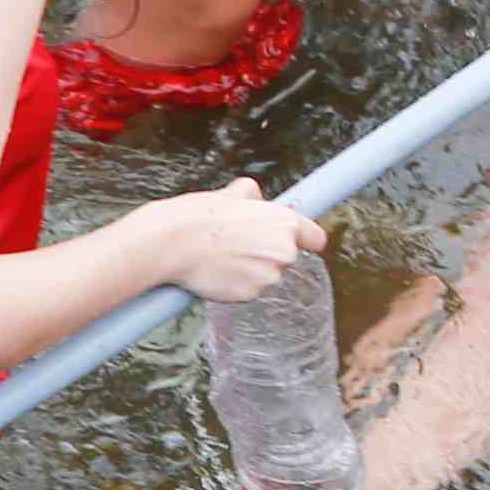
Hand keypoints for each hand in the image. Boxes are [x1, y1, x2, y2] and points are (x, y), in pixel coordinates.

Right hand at [133, 176, 326, 304]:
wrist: (173, 242)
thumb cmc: (199, 216)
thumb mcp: (232, 194)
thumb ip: (252, 196)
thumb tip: (254, 197)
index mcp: (284, 223)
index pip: (315, 238)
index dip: (306, 239)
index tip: (302, 242)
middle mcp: (284, 251)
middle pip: (286, 257)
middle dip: (267, 253)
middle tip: (238, 244)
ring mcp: (268, 276)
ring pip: (266, 275)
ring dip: (251, 270)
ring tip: (223, 256)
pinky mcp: (250, 295)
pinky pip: (249, 290)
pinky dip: (237, 284)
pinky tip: (218, 271)